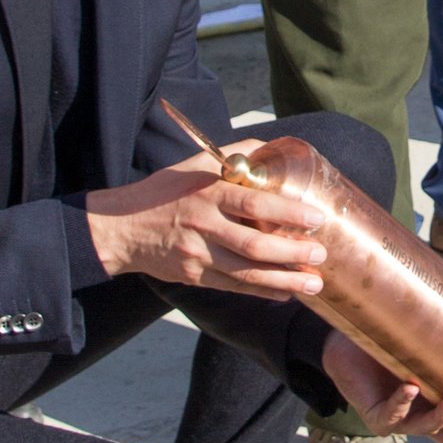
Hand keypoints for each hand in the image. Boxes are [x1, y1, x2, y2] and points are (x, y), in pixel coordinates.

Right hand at [83, 145, 327, 296]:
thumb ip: (233, 154)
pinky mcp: (193, 276)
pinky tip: (284, 293)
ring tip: (313, 284)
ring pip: (246, 273)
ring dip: (284, 280)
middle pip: (254, 245)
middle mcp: (204, 225)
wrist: (122, 228)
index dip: (287, 213)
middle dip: (292, 253)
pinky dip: (261, 291)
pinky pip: (233, 287)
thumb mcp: (195, 164)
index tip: (316, 218)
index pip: (253, 205)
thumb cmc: (164, 191)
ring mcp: (197, 255)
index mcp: (208, 194)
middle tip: (321, 254)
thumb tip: (269, 148)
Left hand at [321, 330, 442, 442]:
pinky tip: (411, 388)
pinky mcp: (374, 414)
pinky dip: (401, 402)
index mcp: (438, 409)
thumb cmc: (393, 346)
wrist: (348, 347)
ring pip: (423, 429)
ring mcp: (399, 420)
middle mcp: (421, 419)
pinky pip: (390, 413)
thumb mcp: (428, 349)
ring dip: (439, 419)